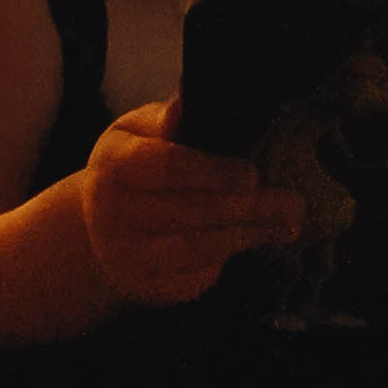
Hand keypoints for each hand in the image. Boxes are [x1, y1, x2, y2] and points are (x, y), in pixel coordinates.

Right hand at [75, 95, 305, 307]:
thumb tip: (187, 98)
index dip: (212, 172)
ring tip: (287, 223)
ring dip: (248, 236)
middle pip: (190, 212)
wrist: (94, 229)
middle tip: (293, 202)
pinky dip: (225, 264)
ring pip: (197, 249)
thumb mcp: (134, 133)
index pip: (166, 168)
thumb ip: (164, 118)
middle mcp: (114, 215)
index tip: (252, 174)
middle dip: (248, 208)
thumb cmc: (128, 170)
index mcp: (114, 166)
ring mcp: (127, 258)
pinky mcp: (144, 289)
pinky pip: (192, 281)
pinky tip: (253, 244)